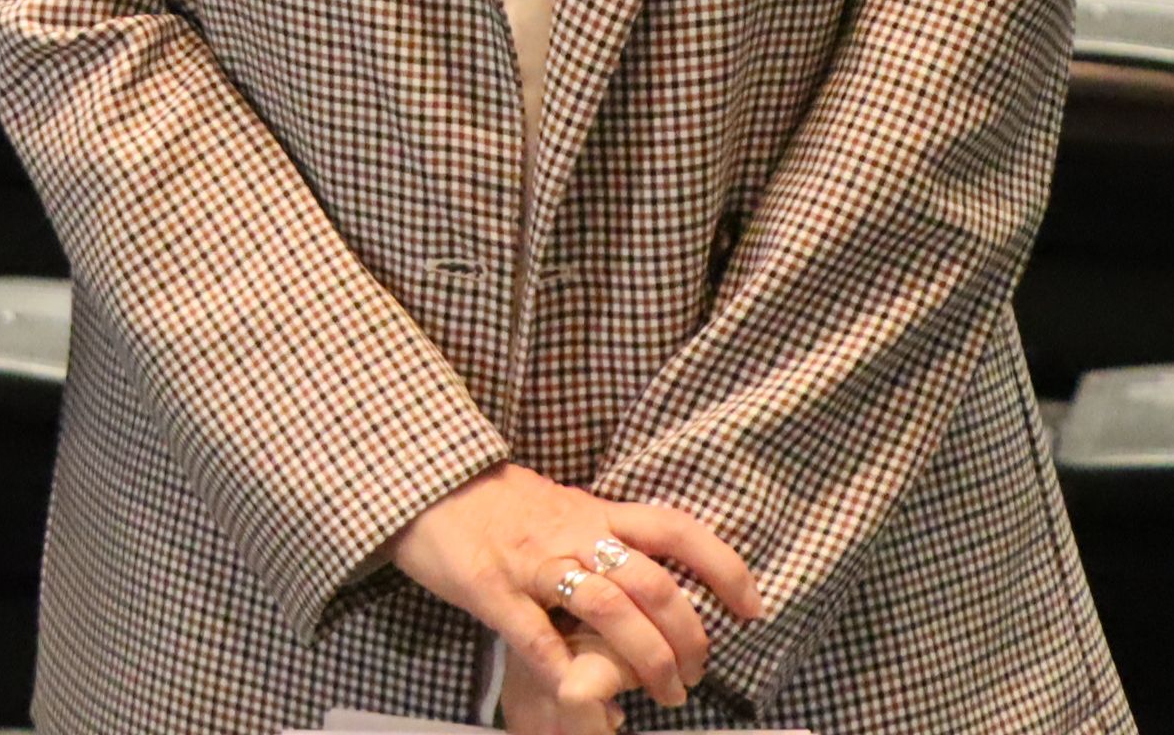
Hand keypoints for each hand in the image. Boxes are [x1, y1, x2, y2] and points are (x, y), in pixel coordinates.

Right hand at [388, 464, 763, 732]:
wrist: (420, 478)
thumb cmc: (493, 501)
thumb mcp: (559, 508)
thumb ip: (599, 539)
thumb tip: (647, 583)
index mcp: (593, 512)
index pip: (675, 530)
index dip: (723, 566)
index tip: (753, 607)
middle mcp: (572, 533)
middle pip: (650, 581)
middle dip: (687, 635)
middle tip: (696, 674)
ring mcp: (530, 560)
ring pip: (605, 606)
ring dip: (645, 657)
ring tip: (663, 694)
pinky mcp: (487, 585)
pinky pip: (532, 631)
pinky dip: (564, 669)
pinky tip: (584, 696)